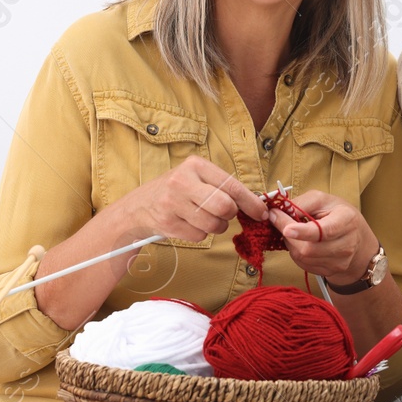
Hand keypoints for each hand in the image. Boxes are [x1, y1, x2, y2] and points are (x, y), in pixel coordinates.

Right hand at [115, 156, 268, 247]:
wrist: (140, 206)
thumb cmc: (177, 191)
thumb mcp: (197, 178)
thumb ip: (223, 187)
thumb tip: (257, 205)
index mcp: (195, 165)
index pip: (231, 185)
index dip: (250, 202)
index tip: (262, 213)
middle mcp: (182, 181)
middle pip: (224, 207)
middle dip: (228, 215)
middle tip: (222, 213)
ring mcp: (173, 203)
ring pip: (213, 225)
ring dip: (214, 226)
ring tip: (202, 217)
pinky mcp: (168, 223)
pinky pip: (199, 236)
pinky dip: (199, 234)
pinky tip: (188, 224)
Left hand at [267, 190, 374, 286]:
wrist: (357, 238)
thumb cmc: (338, 214)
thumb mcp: (323, 200)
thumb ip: (302, 203)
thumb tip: (279, 212)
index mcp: (347, 220)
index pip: (324, 231)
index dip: (304, 232)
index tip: (286, 229)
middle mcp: (346, 244)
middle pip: (309, 248)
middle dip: (289, 235)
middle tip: (279, 220)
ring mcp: (339, 261)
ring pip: (303, 258)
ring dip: (291, 243)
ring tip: (293, 231)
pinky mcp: (331, 271)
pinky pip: (304, 264)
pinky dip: (296, 252)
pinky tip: (300, 242)